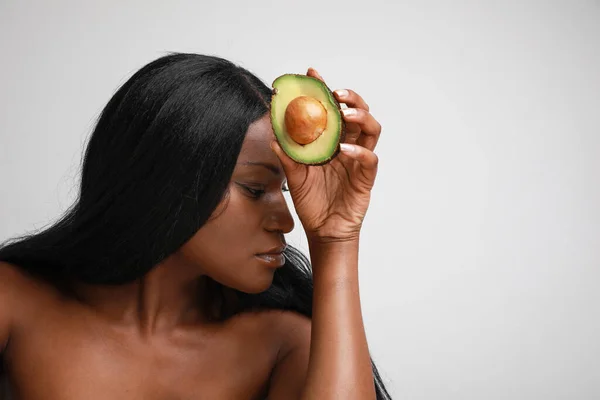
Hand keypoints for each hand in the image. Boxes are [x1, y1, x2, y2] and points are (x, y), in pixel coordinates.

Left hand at [271, 68, 381, 242]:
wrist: (323, 231)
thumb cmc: (312, 202)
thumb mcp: (295, 176)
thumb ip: (288, 156)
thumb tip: (273, 137)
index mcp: (331, 141)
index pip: (331, 110)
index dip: (324, 89)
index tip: (312, 73)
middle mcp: (348, 146)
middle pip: (358, 112)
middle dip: (349, 97)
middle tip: (335, 93)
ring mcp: (359, 160)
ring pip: (372, 129)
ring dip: (361, 116)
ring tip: (345, 113)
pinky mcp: (366, 177)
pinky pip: (369, 158)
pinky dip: (359, 151)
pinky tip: (344, 149)